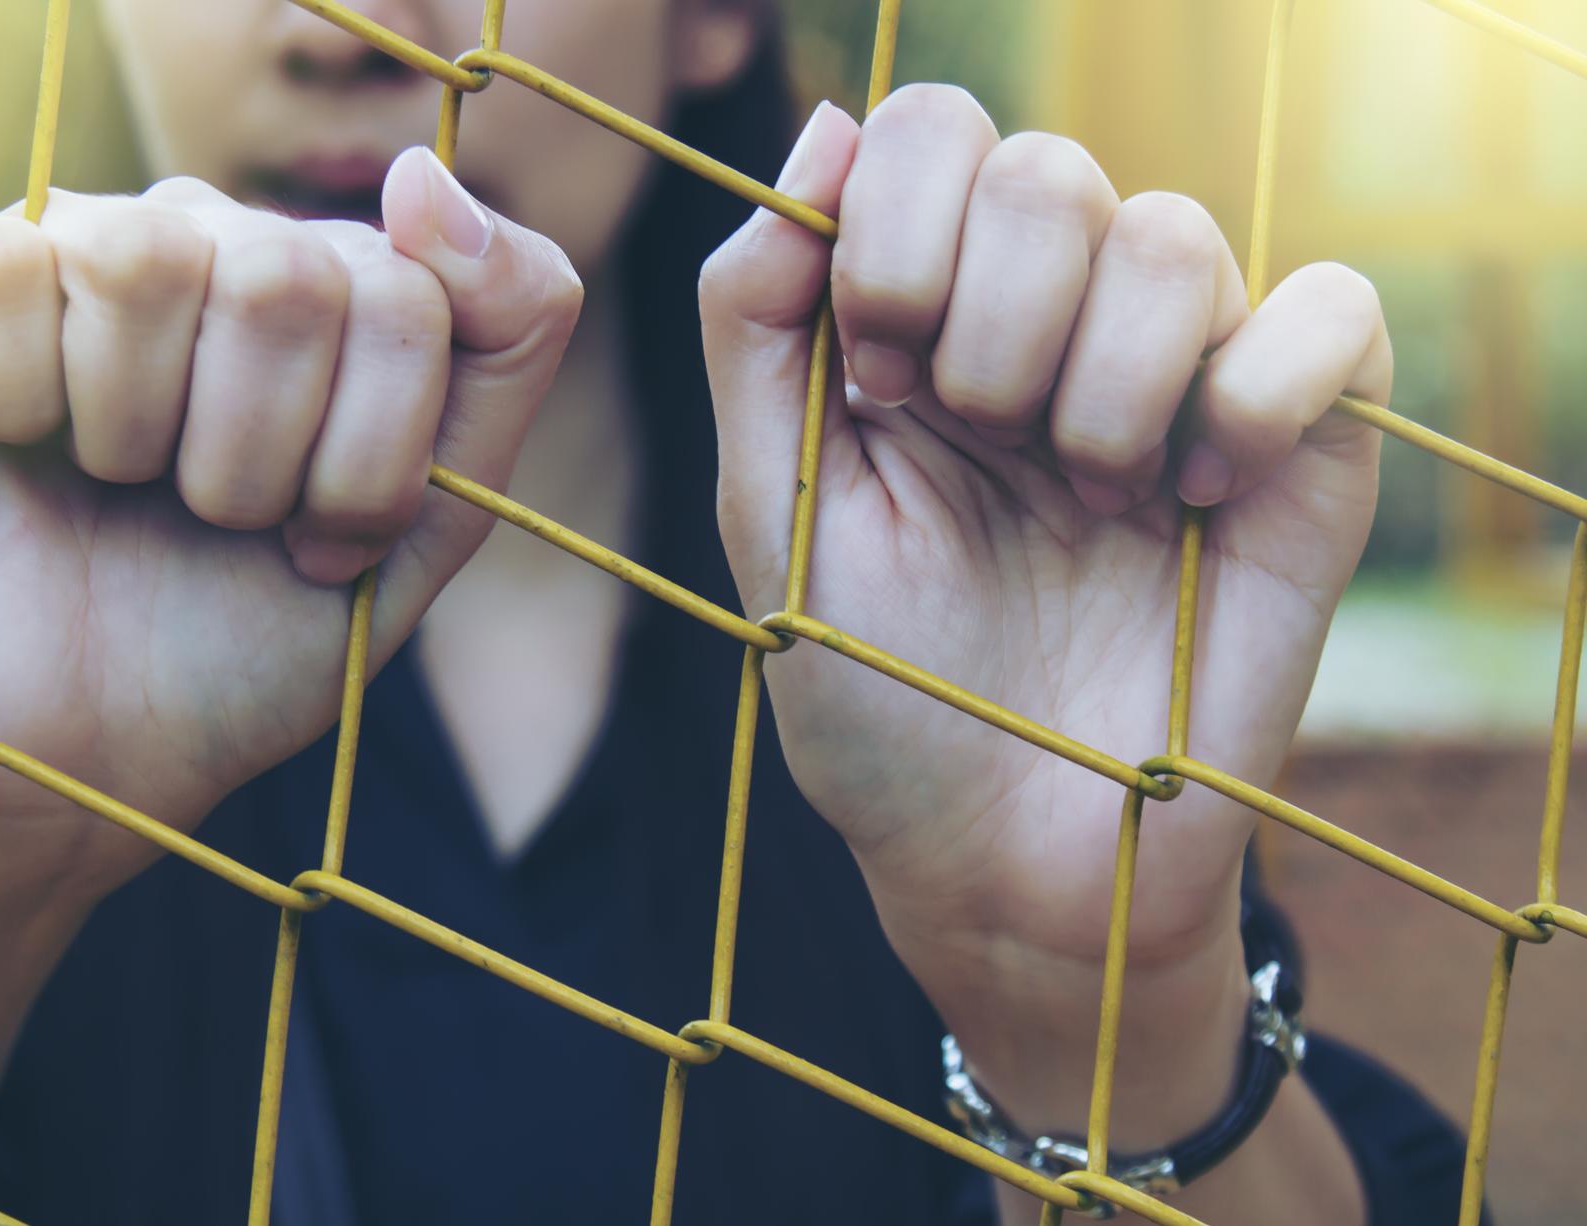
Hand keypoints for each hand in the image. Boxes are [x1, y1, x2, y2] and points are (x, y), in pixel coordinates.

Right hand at [0, 149, 580, 896]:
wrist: (79, 762)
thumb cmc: (245, 639)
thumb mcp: (425, 522)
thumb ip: (500, 346)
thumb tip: (424, 172)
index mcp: (323, 287)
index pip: (411, 293)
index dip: (375, 458)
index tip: (326, 544)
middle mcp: (200, 243)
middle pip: (287, 276)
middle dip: (264, 460)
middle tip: (216, 525)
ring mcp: (69, 252)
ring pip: (149, 259)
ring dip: (147, 436)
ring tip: (123, 490)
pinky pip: (1, 275)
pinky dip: (23, 403)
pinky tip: (21, 447)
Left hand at [701, 91, 1388, 1140]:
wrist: (1002, 862)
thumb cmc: (878, 694)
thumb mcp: (769, 507)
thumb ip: (758, 320)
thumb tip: (829, 126)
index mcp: (929, 319)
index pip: (938, 131)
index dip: (901, 229)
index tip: (880, 381)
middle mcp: (1058, 326)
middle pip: (1051, 170)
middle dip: (987, 317)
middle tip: (976, 439)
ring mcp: (1185, 380)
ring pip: (1174, 237)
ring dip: (1099, 382)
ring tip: (1084, 498)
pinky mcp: (1305, 452)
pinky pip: (1330, 314)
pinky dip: (1258, 390)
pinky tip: (1194, 496)